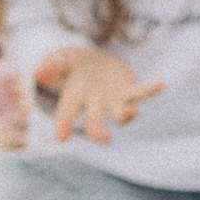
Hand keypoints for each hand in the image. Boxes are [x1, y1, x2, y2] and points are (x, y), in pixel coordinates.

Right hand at [33, 47, 161, 143]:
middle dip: (98, 131)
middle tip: (103, 138)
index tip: (61, 138)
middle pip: (96, 122)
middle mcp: (95, 104)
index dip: (63, 125)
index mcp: (75, 97)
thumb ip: (52, 66)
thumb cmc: (73, 64)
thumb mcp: (61, 60)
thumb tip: (38, 73)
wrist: (95, 63)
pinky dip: (151, 90)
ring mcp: (114, 99)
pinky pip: (142, 92)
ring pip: (120, 114)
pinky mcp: (130, 90)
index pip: (67, 114)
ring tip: (132, 112)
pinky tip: (161, 84)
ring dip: (126, 115)